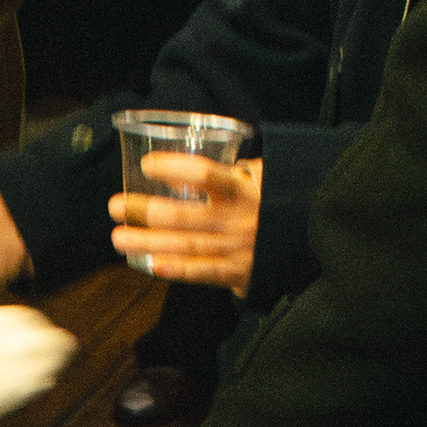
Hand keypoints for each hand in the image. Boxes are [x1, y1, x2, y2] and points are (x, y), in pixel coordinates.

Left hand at [109, 149, 263, 291]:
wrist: (310, 242)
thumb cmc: (276, 205)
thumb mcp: (265, 179)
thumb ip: (238, 167)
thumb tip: (214, 153)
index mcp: (243, 191)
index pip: (206, 175)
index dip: (175, 169)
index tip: (147, 165)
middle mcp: (237, 219)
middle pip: (184, 215)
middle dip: (145, 211)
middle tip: (116, 206)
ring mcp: (236, 248)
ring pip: (186, 245)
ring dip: (148, 242)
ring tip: (119, 237)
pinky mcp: (237, 273)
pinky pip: (202, 273)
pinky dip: (177, 270)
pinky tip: (151, 264)